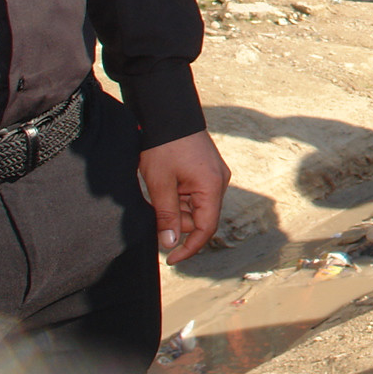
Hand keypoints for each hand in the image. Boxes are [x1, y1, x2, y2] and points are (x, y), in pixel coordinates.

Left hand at [137, 129, 229, 263]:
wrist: (169, 113)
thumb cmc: (164, 146)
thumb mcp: (159, 183)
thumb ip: (166, 216)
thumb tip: (170, 244)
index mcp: (212, 186)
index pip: (206, 229)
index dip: (189, 248)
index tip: (170, 260)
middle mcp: (219, 182)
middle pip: (200, 218)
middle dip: (176, 223)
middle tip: (153, 214)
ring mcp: (214, 175)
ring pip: (196, 206)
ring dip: (176, 209)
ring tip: (157, 193)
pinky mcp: (207, 170)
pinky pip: (196, 194)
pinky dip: (179, 198)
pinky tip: (164, 187)